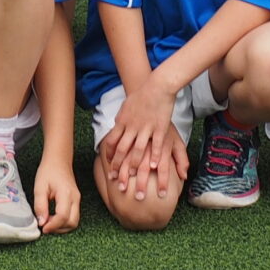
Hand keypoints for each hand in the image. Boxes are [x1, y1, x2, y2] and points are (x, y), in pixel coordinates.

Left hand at [32, 147, 80, 235]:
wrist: (58, 160)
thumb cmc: (48, 171)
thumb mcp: (39, 187)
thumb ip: (40, 205)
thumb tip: (41, 222)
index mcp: (66, 193)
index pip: (63, 216)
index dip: (52, 225)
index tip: (43, 228)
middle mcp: (75, 198)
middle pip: (72, 223)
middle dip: (58, 228)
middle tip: (45, 225)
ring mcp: (77, 200)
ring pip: (74, 222)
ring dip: (62, 226)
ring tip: (48, 221)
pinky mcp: (76, 201)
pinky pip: (73, 217)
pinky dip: (64, 222)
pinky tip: (53, 217)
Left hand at [100, 77, 186, 201]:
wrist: (157, 85)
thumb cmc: (142, 96)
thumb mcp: (126, 106)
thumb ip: (121, 120)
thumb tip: (115, 128)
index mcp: (122, 121)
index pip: (112, 142)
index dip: (110, 158)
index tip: (109, 170)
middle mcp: (132, 126)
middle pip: (123, 151)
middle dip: (120, 169)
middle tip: (119, 185)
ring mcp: (146, 127)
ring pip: (138, 150)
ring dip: (135, 167)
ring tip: (135, 181)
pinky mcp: (159, 127)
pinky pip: (155, 144)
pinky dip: (153, 156)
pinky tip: (153, 167)